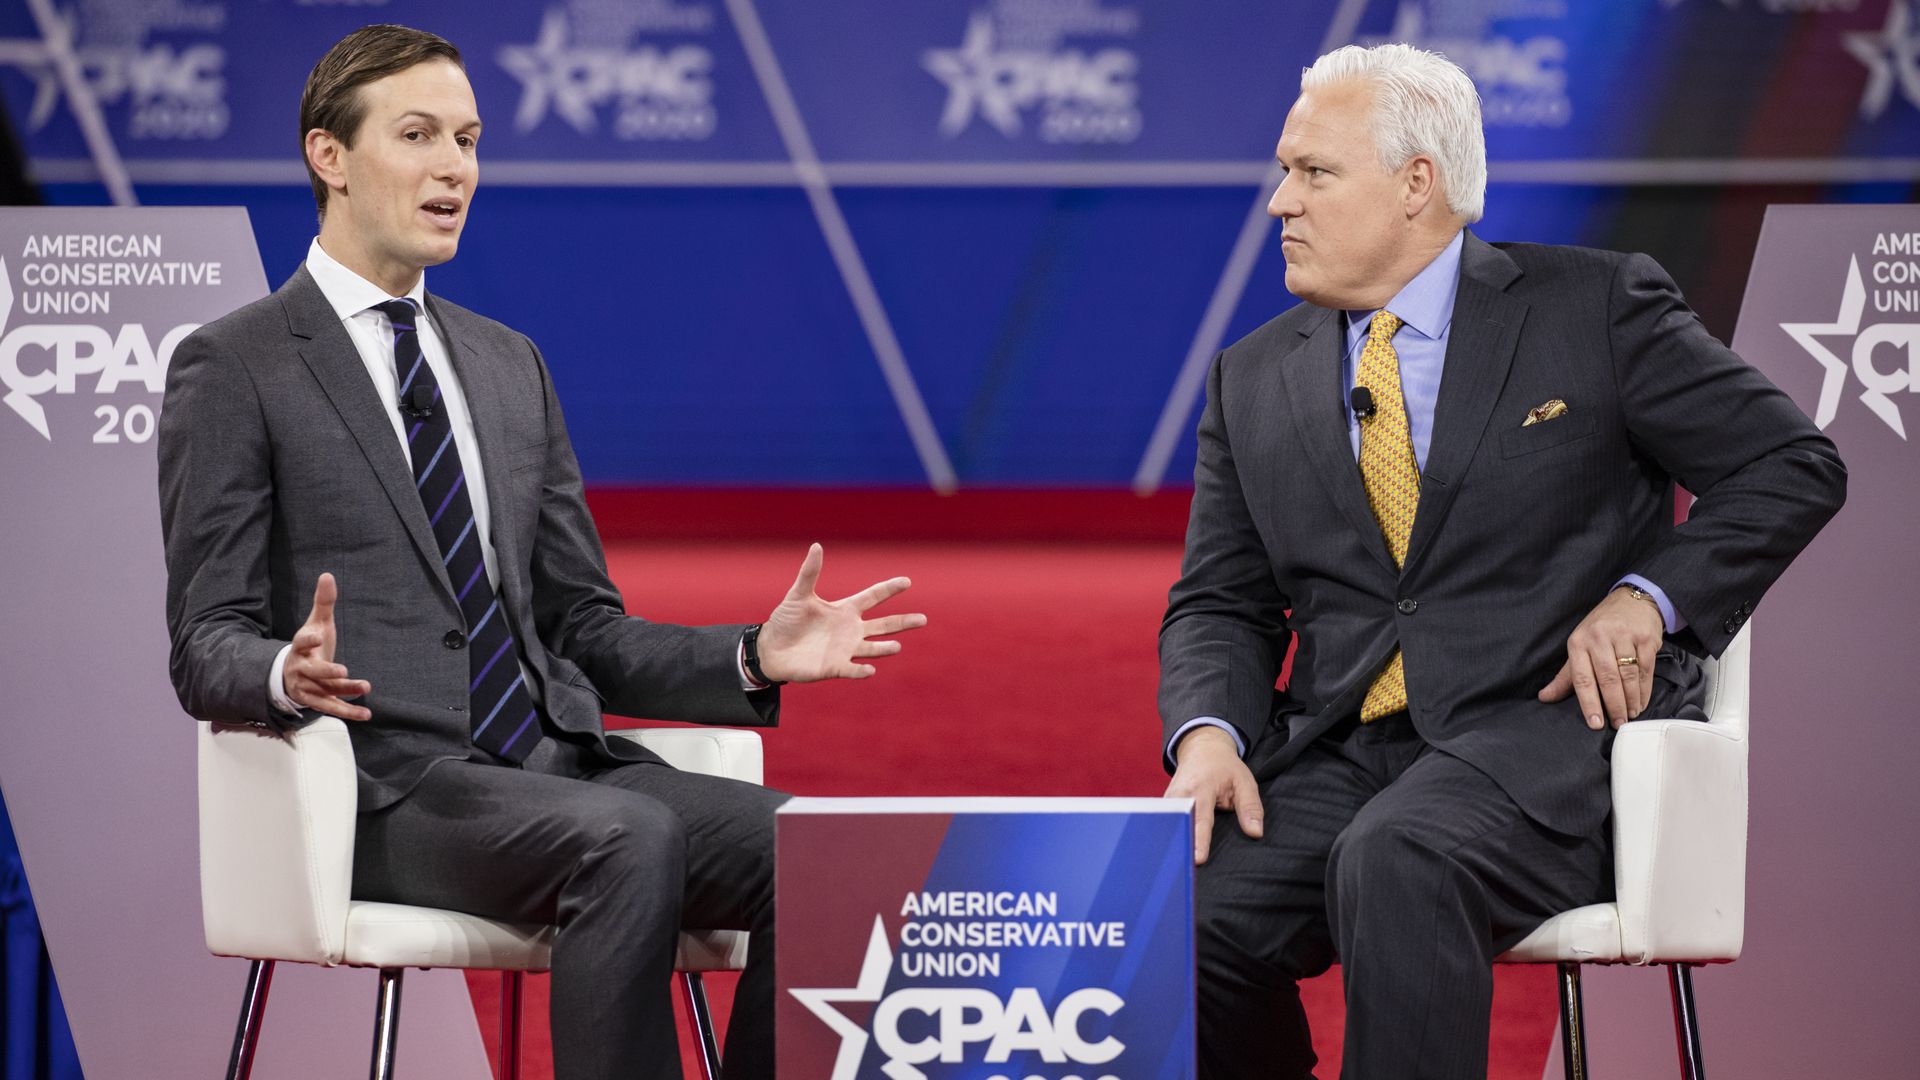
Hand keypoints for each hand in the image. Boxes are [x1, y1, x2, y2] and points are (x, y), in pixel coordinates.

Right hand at [284, 573, 372, 720]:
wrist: (291, 672)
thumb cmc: (310, 644)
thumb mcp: (317, 622)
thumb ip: (323, 602)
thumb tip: (328, 575)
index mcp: (300, 647)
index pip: (301, 642)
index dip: (308, 640)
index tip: (318, 636)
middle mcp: (302, 668)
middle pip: (313, 671)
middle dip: (327, 671)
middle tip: (343, 670)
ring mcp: (308, 687)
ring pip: (325, 691)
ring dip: (344, 692)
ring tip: (365, 687)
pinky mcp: (316, 701)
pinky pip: (331, 708)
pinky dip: (348, 712)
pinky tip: (366, 715)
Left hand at [755, 544, 926, 682]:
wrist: (771, 649)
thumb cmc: (785, 620)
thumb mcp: (798, 594)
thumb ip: (810, 573)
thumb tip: (817, 546)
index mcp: (845, 610)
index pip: (873, 597)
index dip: (889, 589)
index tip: (907, 581)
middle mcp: (850, 630)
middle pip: (883, 625)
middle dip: (903, 622)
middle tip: (923, 619)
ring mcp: (845, 649)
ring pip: (872, 648)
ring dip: (884, 648)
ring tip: (897, 646)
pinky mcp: (835, 667)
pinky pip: (852, 669)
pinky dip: (861, 670)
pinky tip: (871, 670)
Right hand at [1165, 726, 1262, 865]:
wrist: (1202, 749)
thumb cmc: (1225, 767)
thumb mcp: (1244, 781)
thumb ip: (1251, 807)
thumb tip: (1255, 833)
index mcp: (1201, 787)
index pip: (1200, 818)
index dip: (1199, 839)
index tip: (1198, 859)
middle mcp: (1180, 794)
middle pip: (1179, 824)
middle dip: (1180, 845)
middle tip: (1183, 870)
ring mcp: (1168, 800)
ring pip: (1168, 825)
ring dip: (1173, 844)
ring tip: (1175, 867)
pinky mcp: (1164, 806)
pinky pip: (1166, 824)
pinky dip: (1170, 838)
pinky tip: (1171, 857)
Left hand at [1538, 587, 1663, 729]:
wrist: (1631, 600)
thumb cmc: (1601, 628)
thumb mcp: (1579, 646)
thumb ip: (1565, 676)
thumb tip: (1545, 697)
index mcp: (1578, 642)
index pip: (1581, 677)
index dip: (1589, 702)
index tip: (1595, 723)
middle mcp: (1600, 638)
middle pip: (1608, 679)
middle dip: (1614, 706)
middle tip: (1617, 724)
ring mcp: (1624, 637)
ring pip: (1628, 676)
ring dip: (1631, 700)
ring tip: (1630, 715)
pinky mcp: (1645, 639)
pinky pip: (1646, 670)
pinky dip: (1644, 690)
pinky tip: (1641, 702)